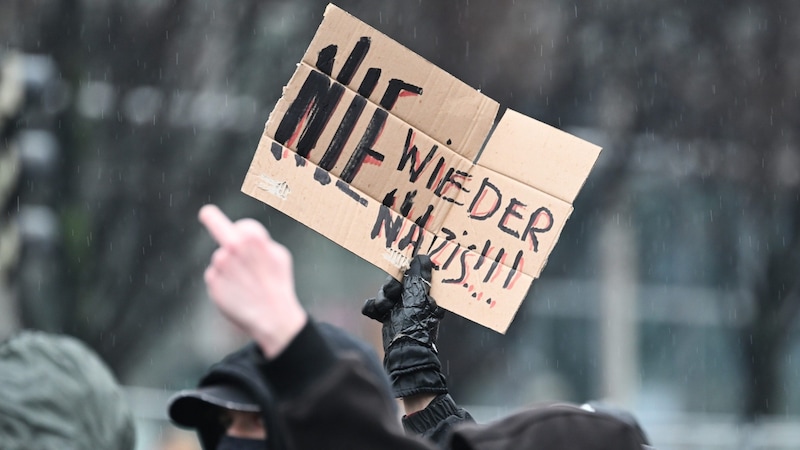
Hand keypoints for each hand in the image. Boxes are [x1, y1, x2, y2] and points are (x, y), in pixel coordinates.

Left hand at [199, 204, 306, 357]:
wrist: (271, 317)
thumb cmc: (277, 284)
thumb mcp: (279, 256)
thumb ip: (261, 242)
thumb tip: (242, 237)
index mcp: (252, 237)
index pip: (241, 225)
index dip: (247, 235)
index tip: (239, 231)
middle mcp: (232, 246)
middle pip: (214, 221)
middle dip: (210, 216)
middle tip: (205, 212)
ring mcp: (220, 263)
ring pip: (220, 259)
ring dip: (229, 267)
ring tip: (246, 284)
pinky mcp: (212, 280)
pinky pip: (215, 276)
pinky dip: (224, 283)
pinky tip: (238, 293)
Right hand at [362, 255, 447, 398]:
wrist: (402, 355)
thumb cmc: (414, 326)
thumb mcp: (417, 297)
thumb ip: (418, 277)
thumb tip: (424, 257)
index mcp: (426, 296)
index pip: (413, 275)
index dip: (404, 272)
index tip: (398, 271)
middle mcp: (414, 303)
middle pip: (395, 283)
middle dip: (390, 288)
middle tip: (392, 294)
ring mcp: (400, 312)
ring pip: (384, 294)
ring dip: (381, 299)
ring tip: (383, 308)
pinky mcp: (387, 321)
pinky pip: (375, 307)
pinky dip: (373, 308)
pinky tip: (374, 312)